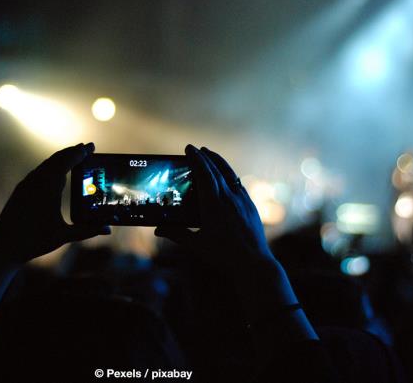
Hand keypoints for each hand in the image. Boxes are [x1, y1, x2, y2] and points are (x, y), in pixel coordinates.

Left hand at [0, 143, 109, 263]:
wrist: (2, 247)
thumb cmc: (33, 241)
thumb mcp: (64, 236)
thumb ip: (87, 231)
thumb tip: (108, 229)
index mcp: (48, 187)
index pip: (67, 162)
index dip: (80, 153)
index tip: (91, 146)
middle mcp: (36, 181)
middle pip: (57, 159)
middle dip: (72, 152)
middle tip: (86, 148)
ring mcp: (26, 184)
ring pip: (46, 164)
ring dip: (61, 158)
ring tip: (73, 156)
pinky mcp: (21, 190)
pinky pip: (38, 172)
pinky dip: (50, 167)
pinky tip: (54, 172)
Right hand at [156, 145, 275, 272]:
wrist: (254, 263)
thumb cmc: (223, 255)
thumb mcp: (196, 245)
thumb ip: (177, 234)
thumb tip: (158, 229)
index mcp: (213, 204)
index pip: (204, 174)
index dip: (196, 159)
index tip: (189, 148)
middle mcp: (229, 197)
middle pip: (216, 170)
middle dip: (205, 157)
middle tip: (196, 149)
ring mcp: (242, 200)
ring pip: (230, 174)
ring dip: (219, 162)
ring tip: (210, 154)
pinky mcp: (250, 206)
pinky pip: (239, 184)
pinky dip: (230, 176)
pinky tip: (227, 176)